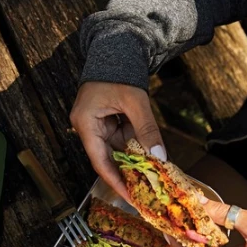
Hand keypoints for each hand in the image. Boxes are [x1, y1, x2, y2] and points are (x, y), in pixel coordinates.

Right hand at [70, 81, 166, 200]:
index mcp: (86, 123)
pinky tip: (149, 156)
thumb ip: (147, 130)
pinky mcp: (105, 122)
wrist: (116, 49)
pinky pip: (120, 140)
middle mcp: (87, 128)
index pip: (99, 161)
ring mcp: (96, 125)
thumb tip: (160, 156)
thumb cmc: (119, 71)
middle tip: (146, 191)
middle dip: (128, 173)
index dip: (115, 182)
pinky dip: (135, 147)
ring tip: (152, 175)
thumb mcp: (135, 102)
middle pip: (107, 158)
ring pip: (116, 150)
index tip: (130, 197)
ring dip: (134, 159)